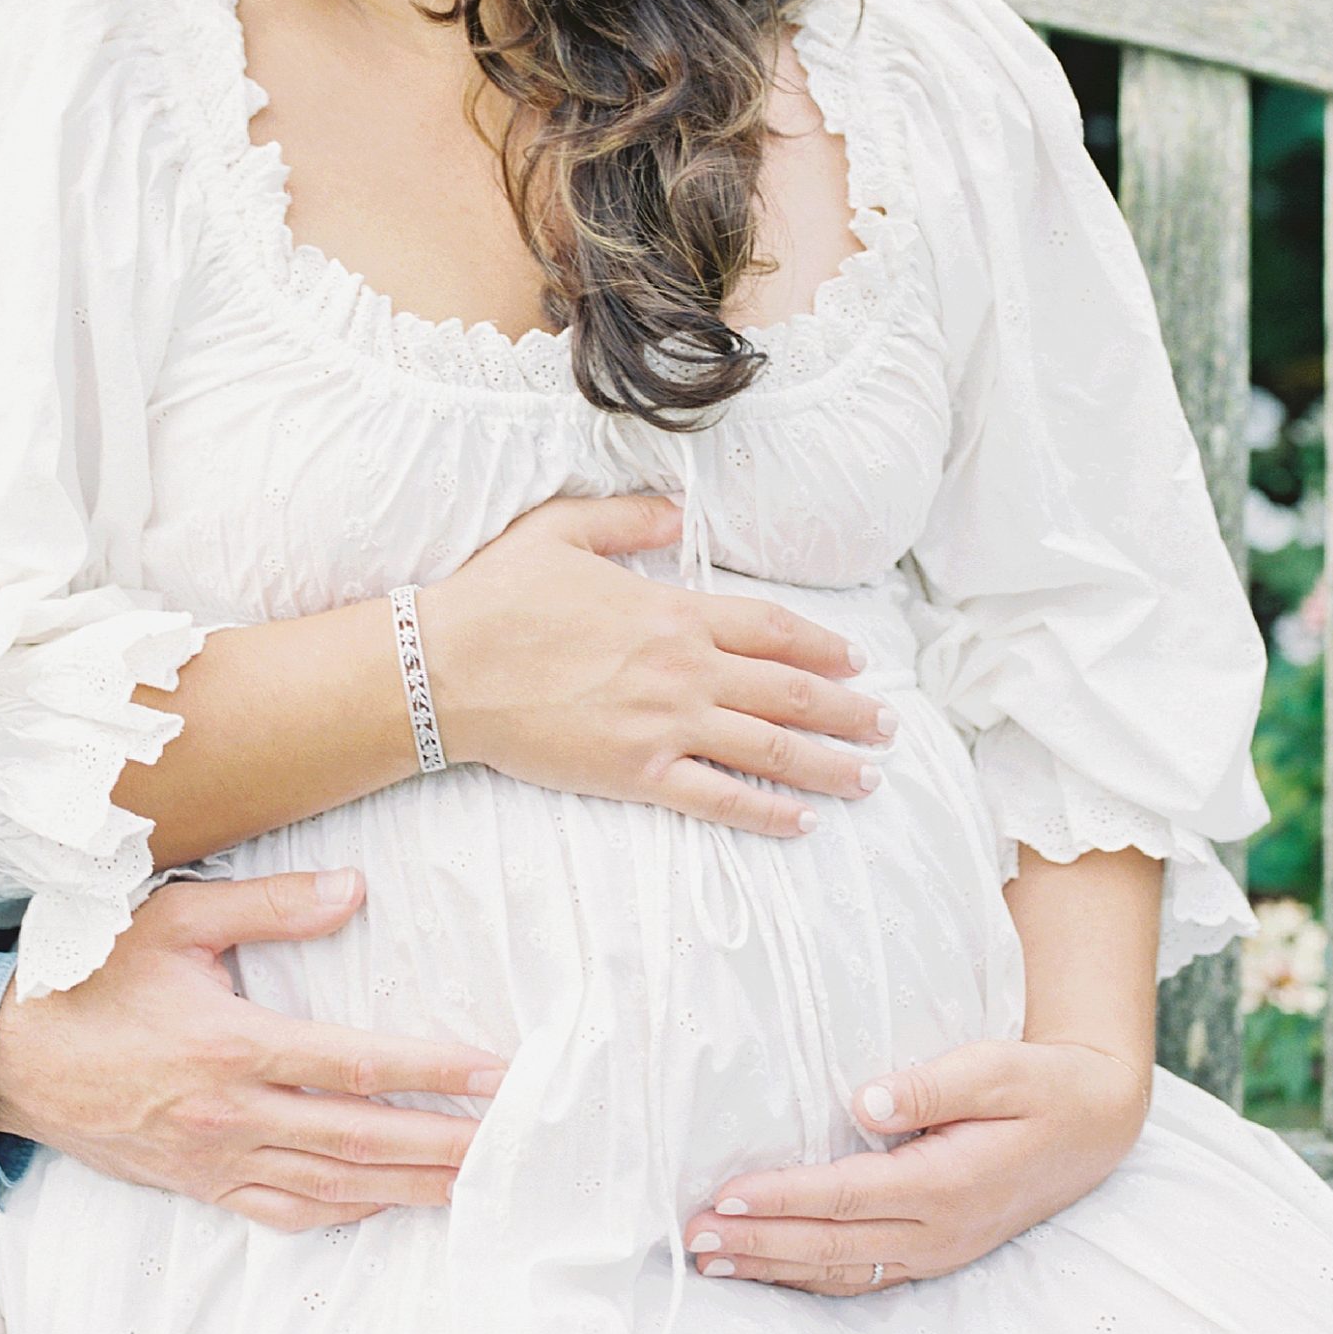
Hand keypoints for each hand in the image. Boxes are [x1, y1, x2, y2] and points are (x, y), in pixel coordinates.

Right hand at [0, 869, 505, 1232]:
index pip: (354, 1064)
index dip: (431, 1071)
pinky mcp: (197, 1185)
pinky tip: (383, 1203)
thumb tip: (355, 890)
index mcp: (230, 1045)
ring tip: (473, 1184)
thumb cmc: (90, 975)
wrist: (6, 1057)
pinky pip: (282, 1212)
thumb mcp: (176, 917)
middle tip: (511, 1146)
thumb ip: (271, 904)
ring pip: (331, 1186)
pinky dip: (342, 1212)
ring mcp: (214, 1160)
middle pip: (358, 1140)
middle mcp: (230, 1114)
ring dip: (407, 1187)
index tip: (494, 1074)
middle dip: (442, 1145)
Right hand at [418, 494, 894, 841]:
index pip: (771, 628)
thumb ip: (629, 517)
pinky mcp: (636, 774)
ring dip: (828, 765)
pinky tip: (800, 823)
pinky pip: (718, 799)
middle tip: (888, 727)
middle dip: (848, 710)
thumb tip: (679, 510)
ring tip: (869, 778)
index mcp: (671, 610)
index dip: (822, 646)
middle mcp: (683, 669)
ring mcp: (664, 725)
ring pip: (770, 749)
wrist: (444, 668)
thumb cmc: (498, 597)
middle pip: (789, 690)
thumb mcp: (562, 530)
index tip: (857, 661)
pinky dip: (765, 812)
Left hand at [682, 1038, 1149, 1291]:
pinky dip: (810, 1276)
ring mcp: (938, 1249)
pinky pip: (863, 1274)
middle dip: (758, 1243)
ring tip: (712, 1259)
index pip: (845, 1196)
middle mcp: (938, 1229)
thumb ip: (930, 1085)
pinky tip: (771, 1268)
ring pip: (842, 1270)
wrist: (1094, 1124)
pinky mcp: (935, 1249)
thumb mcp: (996, 1068)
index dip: (782, 1199)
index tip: (726, 1194)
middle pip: (831, 1245)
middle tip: (693, 1236)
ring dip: (774, 1267)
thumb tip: (862, 1100)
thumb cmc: (1040, 1086)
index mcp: (947, 1184)